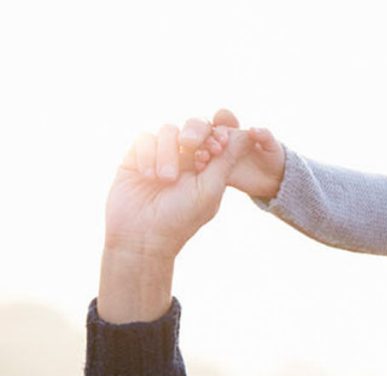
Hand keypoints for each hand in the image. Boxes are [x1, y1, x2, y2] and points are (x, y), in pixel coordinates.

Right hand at [98, 122, 248, 322]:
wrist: (142, 236)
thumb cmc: (181, 218)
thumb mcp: (209, 190)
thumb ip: (226, 161)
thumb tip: (247, 136)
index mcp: (207, 166)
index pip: (215, 136)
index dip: (216, 135)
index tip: (215, 148)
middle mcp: (184, 158)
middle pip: (193, 126)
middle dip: (194, 133)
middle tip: (190, 146)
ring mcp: (160, 156)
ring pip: (167, 130)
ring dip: (168, 152)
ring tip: (165, 179)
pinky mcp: (137, 158)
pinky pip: (144, 138)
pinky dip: (147, 154)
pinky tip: (148, 176)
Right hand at [186, 109, 284, 198]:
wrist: (273, 179)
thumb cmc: (273, 157)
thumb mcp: (273, 146)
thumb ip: (264, 135)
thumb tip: (252, 129)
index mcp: (234, 132)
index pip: (221, 123)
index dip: (220, 129)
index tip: (224, 139)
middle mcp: (222, 141)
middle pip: (205, 134)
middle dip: (204, 138)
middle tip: (214, 149)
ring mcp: (217, 156)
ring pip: (201, 150)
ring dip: (199, 151)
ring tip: (203, 158)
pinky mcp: (214, 172)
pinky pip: (203, 167)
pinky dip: (198, 166)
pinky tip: (199, 169)